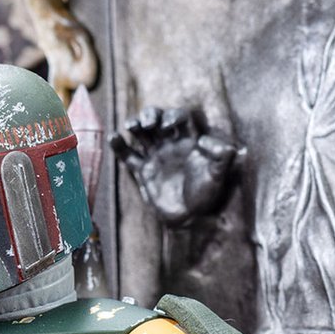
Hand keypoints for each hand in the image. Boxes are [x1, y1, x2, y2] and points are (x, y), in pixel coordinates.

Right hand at [110, 107, 238, 226]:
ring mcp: (155, 156)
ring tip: (131, 126)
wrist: (189, 218)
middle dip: (150, 115)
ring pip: (141, 133)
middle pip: (156, 119)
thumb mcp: (218, 175)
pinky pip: (128, 155)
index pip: (178, 117)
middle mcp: (170, 144)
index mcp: (188, 141)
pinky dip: (119, 145)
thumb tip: (205, 138)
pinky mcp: (143, 171)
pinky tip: (114, 137)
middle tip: (148, 124)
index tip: (169, 126)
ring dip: (134, 124)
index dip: (173, 115)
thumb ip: (220, 156)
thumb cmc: (206, 196)